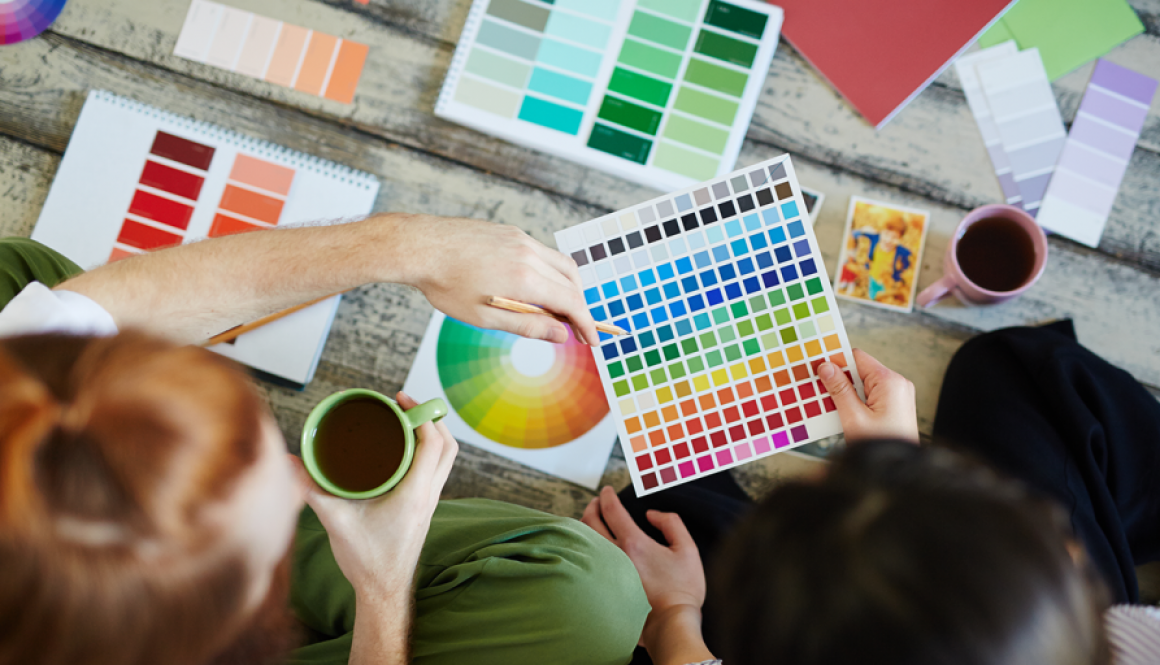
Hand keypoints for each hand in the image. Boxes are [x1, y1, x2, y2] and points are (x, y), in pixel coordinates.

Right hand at [291, 392, 457, 599]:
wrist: (383, 592)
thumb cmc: (366, 562)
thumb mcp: (336, 522)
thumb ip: (312, 491)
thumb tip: (290, 464)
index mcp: (414, 495)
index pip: (433, 445)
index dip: (423, 416)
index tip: (402, 400)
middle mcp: (429, 496)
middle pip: (448, 447)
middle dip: (431, 419)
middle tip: (405, 405)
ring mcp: (430, 502)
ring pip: (445, 460)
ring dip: (432, 436)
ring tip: (405, 421)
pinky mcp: (425, 508)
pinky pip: (436, 471)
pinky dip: (427, 452)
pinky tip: (403, 450)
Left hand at [395, 215, 597, 345]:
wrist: (420, 246)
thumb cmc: (446, 284)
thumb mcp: (486, 317)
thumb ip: (528, 326)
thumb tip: (560, 335)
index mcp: (525, 278)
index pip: (571, 303)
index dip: (587, 323)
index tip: (593, 339)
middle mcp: (529, 254)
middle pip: (572, 282)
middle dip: (578, 307)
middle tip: (574, 330)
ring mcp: (521, 239)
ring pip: (560, 264)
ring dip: (567, 288)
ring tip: (555, 310)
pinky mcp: (511, 232)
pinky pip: (542, 253)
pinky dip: (549, 272)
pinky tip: (533, 287)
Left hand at [581, 487, 713, 663]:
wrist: (671, 623)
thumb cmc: (682, 590)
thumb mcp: (687, 549)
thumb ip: (671, 523)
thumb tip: (652, 515)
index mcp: (633, 543)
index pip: (611, 510)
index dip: (607, 495)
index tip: (607, 490)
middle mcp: (614, 555)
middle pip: (590, 522)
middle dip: (592, 506)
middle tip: (597, 501)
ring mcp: (605, 573)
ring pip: (584, 541)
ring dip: (585, 526)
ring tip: (591, 521)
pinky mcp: (603, 587)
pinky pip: (586, 561)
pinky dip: (585, 547)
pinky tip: (592, 548)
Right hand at [818, 348, 917, 442]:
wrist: (897, 472)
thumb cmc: (882, 447)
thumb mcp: (853, 417)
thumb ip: (839, 390)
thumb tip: (827, 368)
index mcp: (890, 382)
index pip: (857, 358)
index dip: (836, 361)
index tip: (818, 367)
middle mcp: (897, 385)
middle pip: (860, 370)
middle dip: (839, 379)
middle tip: (820, 389)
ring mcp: (898, 396)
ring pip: (863, 384)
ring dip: (846, 392)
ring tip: (831, 404)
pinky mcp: (895, 406)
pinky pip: (870, 395)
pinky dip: (855, 400)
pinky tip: (843, 412)